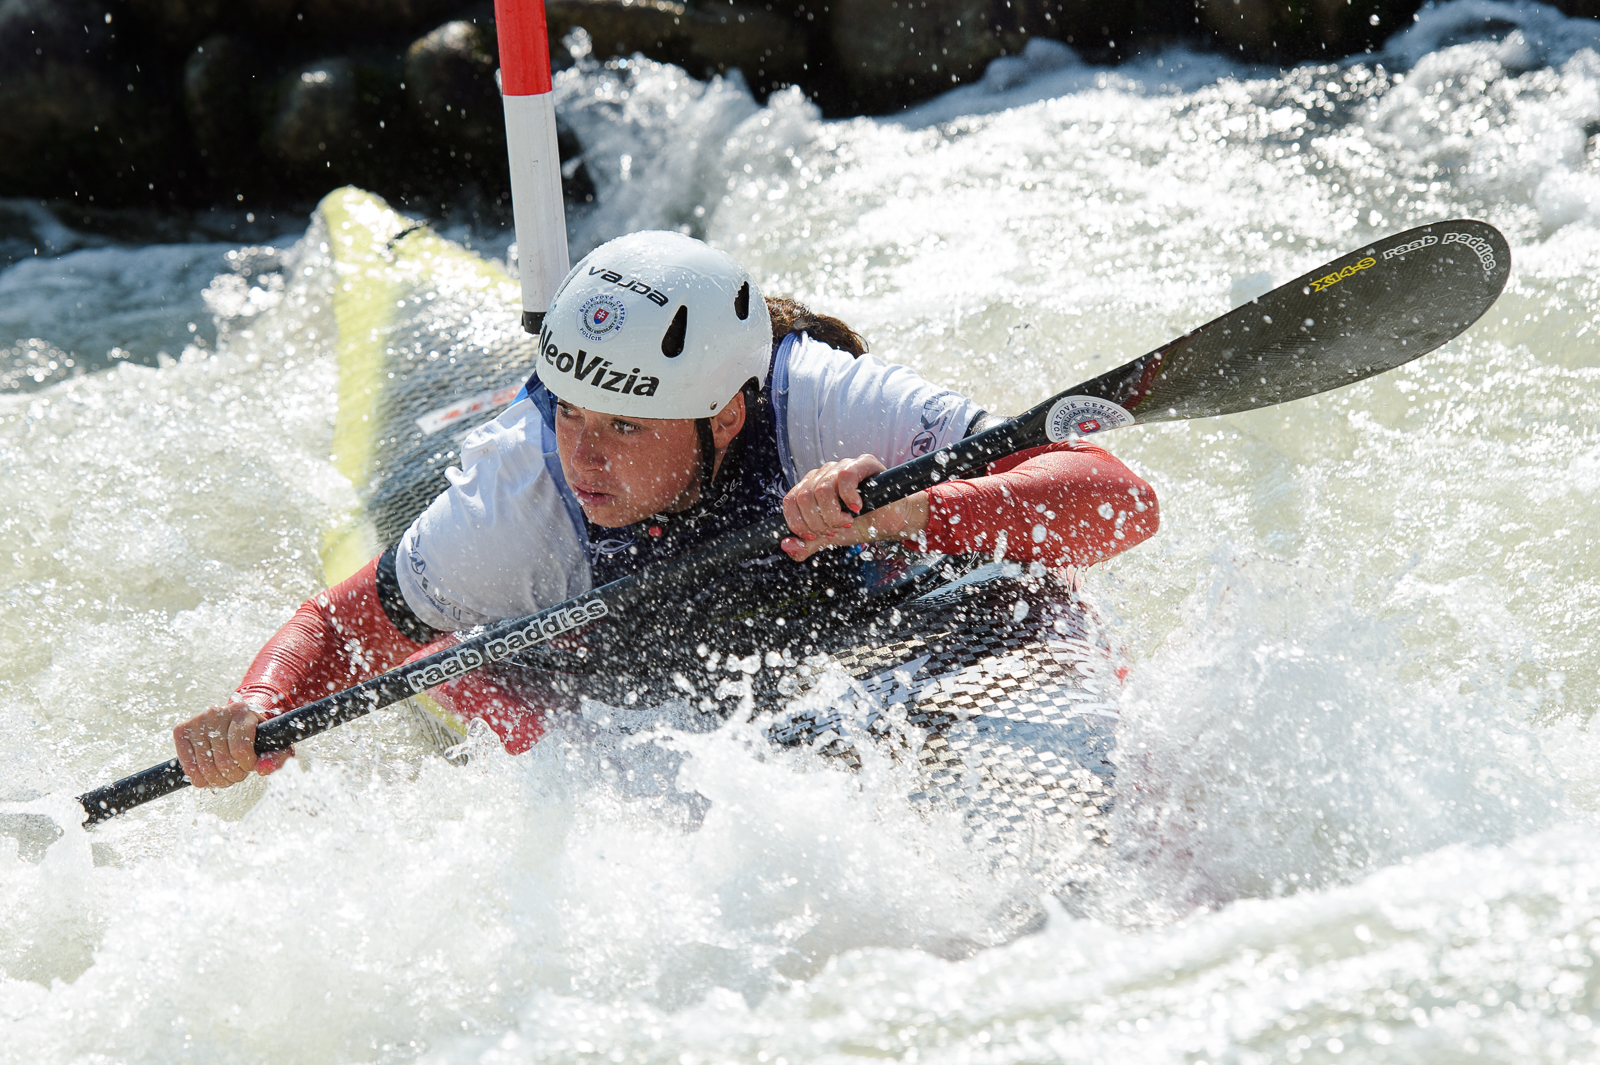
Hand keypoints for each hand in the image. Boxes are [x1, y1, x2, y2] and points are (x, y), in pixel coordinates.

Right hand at [172, 696, 288, 788]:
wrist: (234, 719)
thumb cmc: (255, 735)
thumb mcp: (272, 743)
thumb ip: (277, 757)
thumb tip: (263, 769)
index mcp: (242, 712)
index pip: (240, 749)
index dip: (246, 765)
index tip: (250, 765)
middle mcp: (217, 712)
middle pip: (223, 761)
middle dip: (233, 775)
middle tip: (238, 774)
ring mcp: (197, 721)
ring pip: (205, 767)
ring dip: (217, 780)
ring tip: (225, 775)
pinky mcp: (181, 730)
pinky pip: (187, 765)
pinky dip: (198, 778)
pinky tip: (208, 777)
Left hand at [780, 454, 929, 561]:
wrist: (890, 521)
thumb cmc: (861, 524)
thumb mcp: (829, 538)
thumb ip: (807, 544)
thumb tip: (785, 545)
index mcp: (810, 487)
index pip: (789, 501)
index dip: (798, 523)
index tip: (813, 535)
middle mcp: (823, 474)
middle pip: (804, 497)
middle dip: (818, 522)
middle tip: (834, 529)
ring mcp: (841, 466)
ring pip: (822, 489)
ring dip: (833, 514)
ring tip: (846, 521)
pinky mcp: (862, 463)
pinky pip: (846, 477)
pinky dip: (849, 498)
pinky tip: (857, 508)